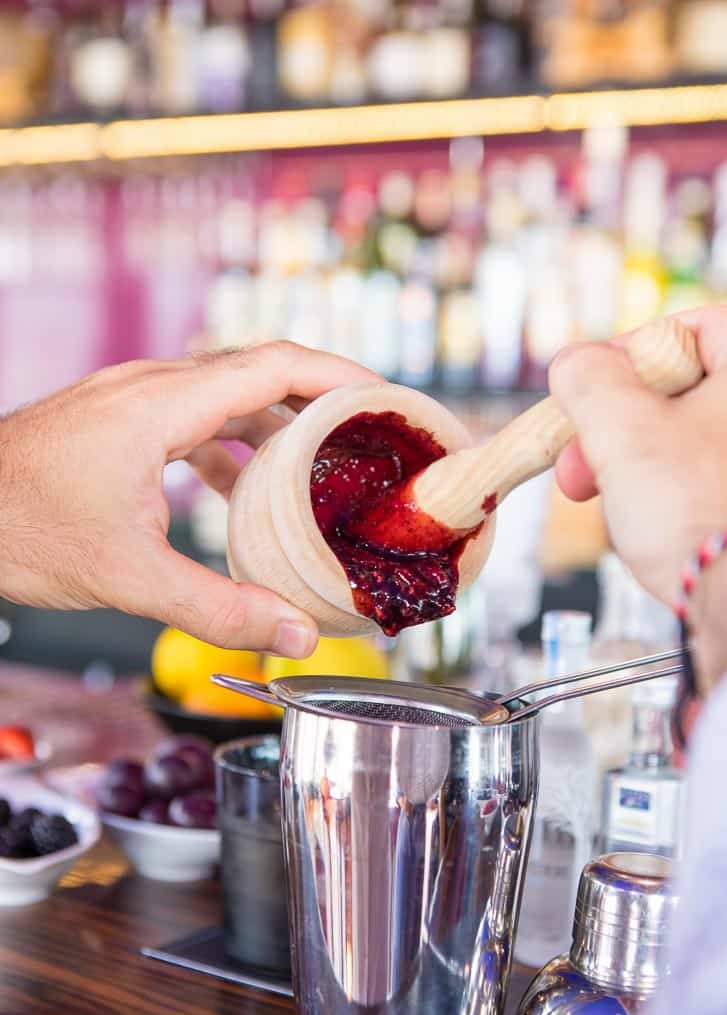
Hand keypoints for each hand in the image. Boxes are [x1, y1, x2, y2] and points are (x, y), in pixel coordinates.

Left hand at [0, 342, 377, 653]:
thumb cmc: (20, 529)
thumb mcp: (128, 576)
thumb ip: (217, 608)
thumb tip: (295, 635)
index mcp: (163, 404)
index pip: (275, 365)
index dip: (340, 376)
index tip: (388, 397)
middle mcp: (151, 386)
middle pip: (260, 371)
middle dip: (322, 399)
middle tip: (373, 433)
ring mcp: (132, 398)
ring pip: (228, 393)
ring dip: (279, 422)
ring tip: (325, 464)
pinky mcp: (118, 420)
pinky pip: (196, 417)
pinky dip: (235, 445)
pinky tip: (247, 492)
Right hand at [550, 306, 726, 687]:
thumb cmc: (708, 513)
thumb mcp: (620, 428)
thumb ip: (588, 379)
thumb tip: (576, 363)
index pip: (691, 330)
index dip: (627, 357)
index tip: (592, 391)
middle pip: (693, 394)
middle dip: (624, 431)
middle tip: (584, 465)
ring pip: (704, 446)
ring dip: (649, 470)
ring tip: (620, 506)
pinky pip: (725, 487)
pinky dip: (686, 501)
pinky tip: (662, 531)